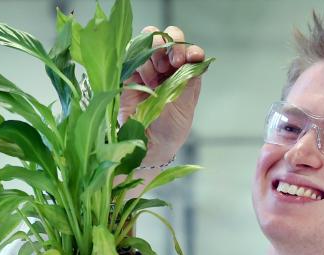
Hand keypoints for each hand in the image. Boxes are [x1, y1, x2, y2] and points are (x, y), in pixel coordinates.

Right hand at [119, 25, 205, 165]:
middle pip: (167, 39)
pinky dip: (139, 60)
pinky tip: (145, 78)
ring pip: (148, 41)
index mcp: (182, 75)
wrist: (147, 146)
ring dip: (154, 52)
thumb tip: (195, 57)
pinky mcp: (127, 74)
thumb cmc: (169, 130)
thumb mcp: (186, 105)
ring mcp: (145, 70)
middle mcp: (164, 69)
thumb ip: (189, 79)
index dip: (189, 48)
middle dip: (171, 44)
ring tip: (155, 76)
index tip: (190, 56)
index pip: (187, 51)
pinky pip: (130, 54)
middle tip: (173, 60)